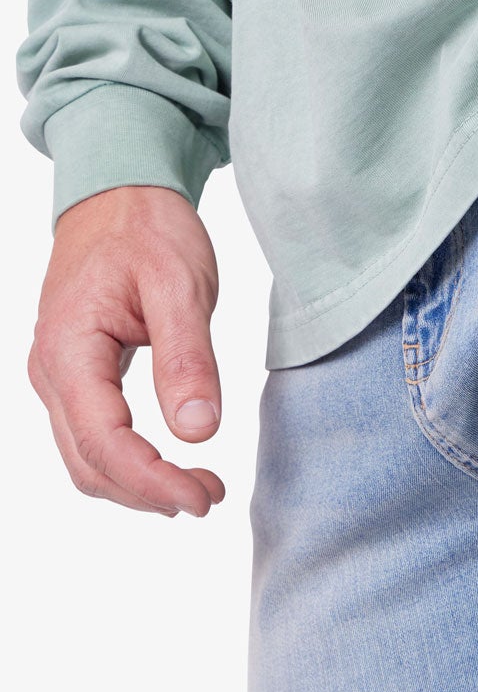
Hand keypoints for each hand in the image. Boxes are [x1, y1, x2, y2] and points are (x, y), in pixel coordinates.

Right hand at [28, 185, 224, 518]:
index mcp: (70, 349)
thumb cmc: (146, 229)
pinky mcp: (75, 379)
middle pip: (89, 464)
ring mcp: (57, 378)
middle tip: (212, 496)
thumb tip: (199, 431)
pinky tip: (172, 465)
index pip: (104, 442)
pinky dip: (130, 465)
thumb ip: (187, 358)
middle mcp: (51, 371)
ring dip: (139, 485)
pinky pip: (93, 439)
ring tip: (200, 486)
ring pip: (87, 460)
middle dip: (149, 493)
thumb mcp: (180, 284)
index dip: (152, 481)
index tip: (204, 497)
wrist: (117, 194)